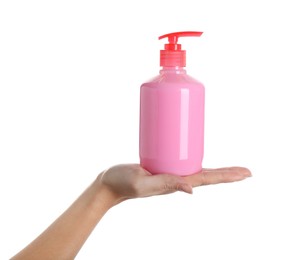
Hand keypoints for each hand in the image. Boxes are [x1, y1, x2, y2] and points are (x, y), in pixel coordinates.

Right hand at [98, 164, 250, 203]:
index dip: (226, 176)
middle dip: (227, 174)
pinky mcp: (162, 165)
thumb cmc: (123, 183)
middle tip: (247, 171)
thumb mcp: (142, 184)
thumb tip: (192, 190)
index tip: (246, 174)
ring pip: (196, 168)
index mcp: (175, 183)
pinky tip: (197, 154)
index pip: (206, 179)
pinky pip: (182, 161)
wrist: (110, 182)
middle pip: (207, 175)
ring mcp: (169, 172)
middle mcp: (176, 178)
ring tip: (230, 167)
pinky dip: (194, 157)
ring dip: (215, 169)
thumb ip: (164, 185)